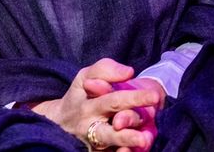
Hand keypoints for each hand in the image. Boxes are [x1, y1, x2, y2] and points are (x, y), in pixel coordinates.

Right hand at [31, 58, 163, 149]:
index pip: (114, 100)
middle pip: (111, 126)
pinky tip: (129, 151)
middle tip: (150, 119)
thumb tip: (128, 72)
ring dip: (126, 141)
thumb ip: (105, 70)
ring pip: (109, 143)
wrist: (59, 123)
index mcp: (89, 105)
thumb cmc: (79, 96)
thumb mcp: (85, 77)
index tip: (154, 96)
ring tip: (143, 140)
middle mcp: (90, 126)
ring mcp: (93, 143)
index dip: (134, 98)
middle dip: (130, 122)